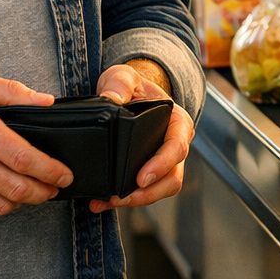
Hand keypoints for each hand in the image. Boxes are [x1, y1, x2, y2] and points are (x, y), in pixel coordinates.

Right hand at [0, 70, 71, 214]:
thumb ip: (10, 91)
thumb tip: (44, 101)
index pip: (23, 158)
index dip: (50, 171)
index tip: (64, 175)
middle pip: (17, 188)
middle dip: (44, 192)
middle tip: (54, 187)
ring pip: (0, 204)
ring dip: (23, 201)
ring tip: (33, 191)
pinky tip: (4, 192)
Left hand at [88, 64, 193, 213]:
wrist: (129, 95)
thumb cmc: (132, 86)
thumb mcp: (124, 76)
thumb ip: (119, 83)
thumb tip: (110, 99)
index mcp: (177, 123)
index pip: (177, 147)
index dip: (161, 165)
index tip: (140, 179)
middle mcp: (175, 144)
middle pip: (172, 177)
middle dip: (148, 193)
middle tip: (120, 198)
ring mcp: (163, 161)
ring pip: (160, 190)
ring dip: (137, 201)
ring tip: (109, 202)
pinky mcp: (149, 172)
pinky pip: (144, 192)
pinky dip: (126, 200)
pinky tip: (102, 202)